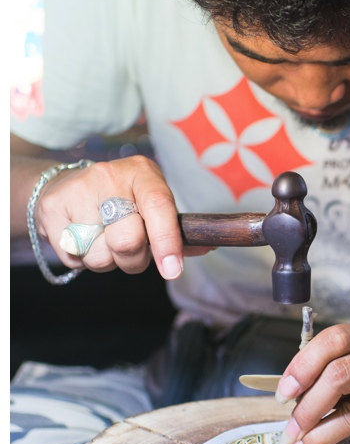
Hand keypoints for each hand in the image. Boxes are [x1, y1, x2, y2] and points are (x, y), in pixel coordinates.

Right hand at [34, 156, 207, 278]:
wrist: (64, 185)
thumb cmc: (122, 199)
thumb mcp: (151, 202)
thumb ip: (176, 227)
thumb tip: (205, 247)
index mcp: (142, 173)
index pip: (159, 207)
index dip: (167, 241)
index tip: (172, 269)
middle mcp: (108, 177)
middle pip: (127, 241)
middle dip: (134, 260)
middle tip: (131, 253)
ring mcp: (76, 191)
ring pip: (98, 255)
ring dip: (106, 261)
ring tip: (103, 241)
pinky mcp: (50, 210)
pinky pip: (73, 258)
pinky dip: (81, 259)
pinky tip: (82, 238)